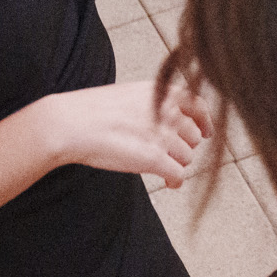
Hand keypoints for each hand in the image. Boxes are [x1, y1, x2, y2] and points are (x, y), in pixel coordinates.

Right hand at [45, 79, 207, 181]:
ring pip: (187, 157)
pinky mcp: (154, 158)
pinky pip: (178, 174)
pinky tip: (169, 184)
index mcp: (161, 93)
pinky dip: (175, 181)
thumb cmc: (92, 111)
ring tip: (163, 169)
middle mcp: (167, 112)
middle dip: (185, 146)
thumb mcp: (130, 94)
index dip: (205, 122)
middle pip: (194, 136)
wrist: (70, 124)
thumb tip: (169, 118)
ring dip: (177, 164)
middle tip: (170, 154)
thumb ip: (153, 102)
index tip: (206, 132)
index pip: (199, 105)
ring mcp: (162, 135)